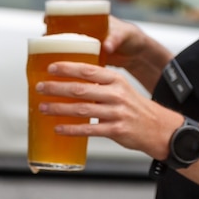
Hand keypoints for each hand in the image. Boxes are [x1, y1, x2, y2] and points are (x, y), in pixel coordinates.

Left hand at [35, 61, 175, 159]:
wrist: (158, 127)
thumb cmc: (134, 107)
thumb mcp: (121, 88)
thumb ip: (100, 84)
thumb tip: (70, 80)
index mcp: (116, 80)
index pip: (89, 70)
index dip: (68, 68)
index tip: (50, 68)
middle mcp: (116, 94)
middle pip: (81, 89)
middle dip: (57, 88)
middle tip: (40, 87)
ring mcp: (116, 113)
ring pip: (82, 109)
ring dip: (59, 108)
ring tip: (43, 107)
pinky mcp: (116, 130)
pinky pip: (89, 130)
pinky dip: (72, 129)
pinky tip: (58, 128)